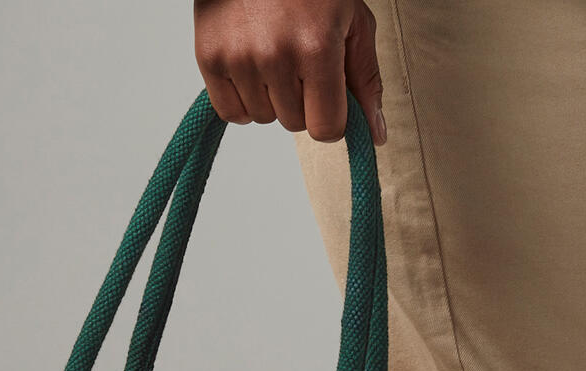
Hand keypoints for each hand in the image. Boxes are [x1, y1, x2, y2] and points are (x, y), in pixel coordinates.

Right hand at [193, 0, 385, 144]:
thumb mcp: (352, 20)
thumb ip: (365, 80)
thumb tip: (375, 135)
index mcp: (317, 46)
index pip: (326, 129)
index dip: (330, 117)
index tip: (328, 97)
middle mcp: (276, 56)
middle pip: (295, 124)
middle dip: (302, 100)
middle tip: (299, 58)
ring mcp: (240, 58)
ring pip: (264, 118)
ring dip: (272, 97)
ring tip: (273, 52)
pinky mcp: (210, 58)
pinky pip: (231, 113)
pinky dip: (243, 99)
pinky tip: (251, 67)